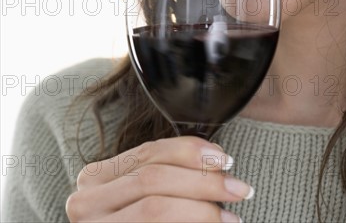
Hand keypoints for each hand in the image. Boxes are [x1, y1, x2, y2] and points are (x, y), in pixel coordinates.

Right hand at [66, 136, 252, 221]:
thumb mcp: (141, 195)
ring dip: (200, 208)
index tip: (225, 158)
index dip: (189, 151)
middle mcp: (86, 200)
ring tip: (231, 216)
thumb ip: (167, 176)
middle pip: (152, 177)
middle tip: (239, 188)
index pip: (148, 152)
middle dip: (201, 180)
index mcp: (96, 177)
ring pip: (154, 207)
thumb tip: (217, 159)